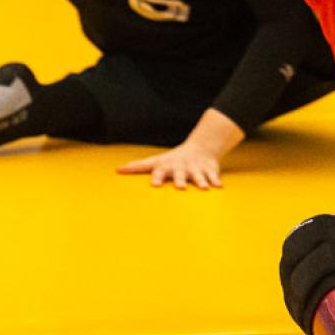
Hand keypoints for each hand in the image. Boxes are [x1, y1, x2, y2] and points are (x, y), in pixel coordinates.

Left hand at [116, 107, 242, 189]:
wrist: (200, 147)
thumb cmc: (172, 160)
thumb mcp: (156, 161)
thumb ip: (137, 166)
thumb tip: (117, 169)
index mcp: (168, 166)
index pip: (160, 171)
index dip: (157, 178)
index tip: (154, 185)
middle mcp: (182, 167)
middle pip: (180, 174)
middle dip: (180, 179)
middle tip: (179, 187)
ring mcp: (196, 168)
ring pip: (198, 175)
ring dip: (200, 181)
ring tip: (203, 188)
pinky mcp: (209, 170)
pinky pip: (213, 176)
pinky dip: (215, 181)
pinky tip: (217, 187)